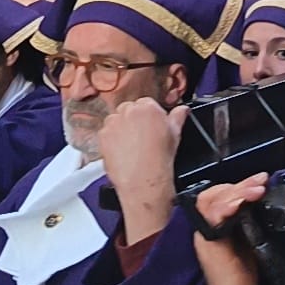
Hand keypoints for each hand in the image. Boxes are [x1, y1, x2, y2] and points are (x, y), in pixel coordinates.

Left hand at [99, 98, 187, 244]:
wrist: (144, 181)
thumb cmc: (160, 160)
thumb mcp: (175, 134)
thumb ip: (178, 117)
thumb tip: (182, 109)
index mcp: (148, 107)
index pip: (145, 104)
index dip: (148, 117)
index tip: (149, 126)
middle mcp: (129, 111)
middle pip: (128, 109)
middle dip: (133, 121)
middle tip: (140, 137)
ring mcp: (114, 123)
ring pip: (115, 120)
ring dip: (120, 129)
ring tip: (130, 146)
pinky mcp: (103, 135)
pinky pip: (105, 133)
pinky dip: (111, 140)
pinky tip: (121, 151)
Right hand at [193, 175, 267, 284]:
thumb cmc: (246, 280)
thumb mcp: (250, 241)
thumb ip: (248, 220)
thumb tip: (260, 196)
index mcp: (214, 227)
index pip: (218, 195)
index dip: (238, 185)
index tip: (260, 180)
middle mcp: (205, 229)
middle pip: (212, 194)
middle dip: (238, 184)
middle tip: (260, 181)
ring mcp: (204, 237)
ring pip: (210, 201)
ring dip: (235, 191)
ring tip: (256, 190)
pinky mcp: (208, 246)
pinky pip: (211, 217)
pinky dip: (227, 206)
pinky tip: (242, 203)